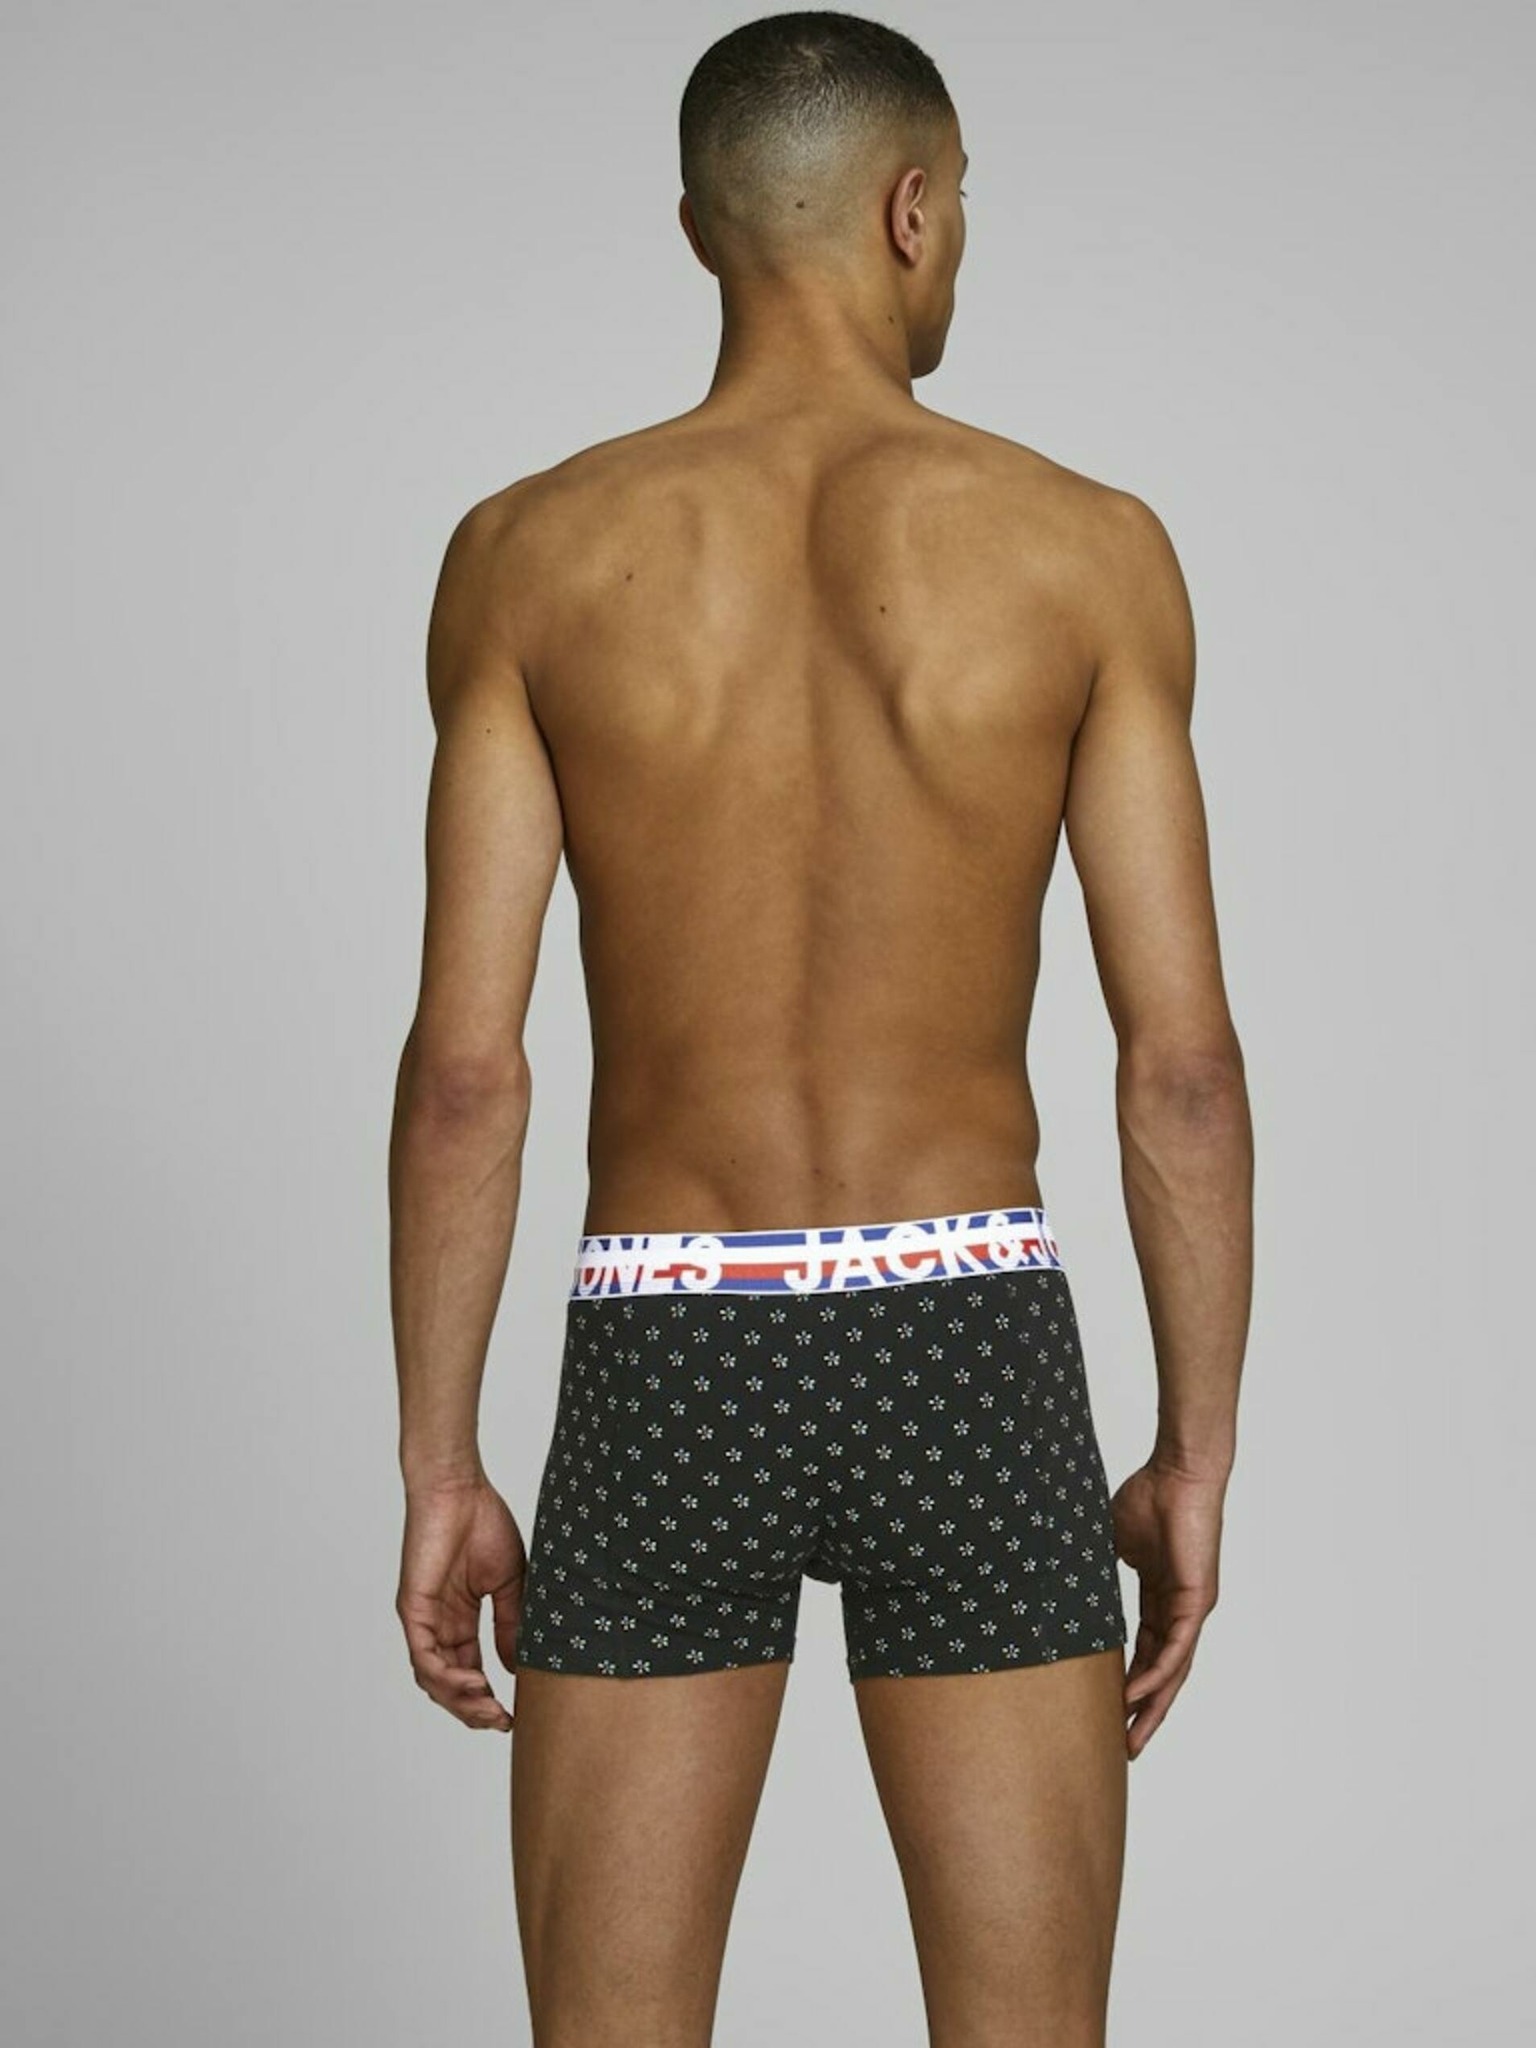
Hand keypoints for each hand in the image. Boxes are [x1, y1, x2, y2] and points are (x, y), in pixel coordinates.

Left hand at [396, 1473, 524, 1731]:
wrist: (460, 1489)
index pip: (469, 1671)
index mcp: (460, 1619)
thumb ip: (510, 1625)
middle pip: (449, 1685)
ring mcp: (423, 1619)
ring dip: (460, 1700)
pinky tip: (473, 1684)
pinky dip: (445, 1677)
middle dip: (474, 1710)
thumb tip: (515, 1669)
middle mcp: (438, 1625)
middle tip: (501, 1722)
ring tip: (489, 1708)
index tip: (513, 1716)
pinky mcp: (412, 1609)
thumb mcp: (509, 1583)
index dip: (488, 1698)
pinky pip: (423, 1656)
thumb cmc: (483, 1523)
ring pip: (433, 1679)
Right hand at [1111, 1459, 1225, 1758]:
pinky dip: (1159, 1674)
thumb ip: (1093, 1569)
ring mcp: (1191, 1608)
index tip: (1109, 1710)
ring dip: (1153, 1706)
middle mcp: (1179, 1609)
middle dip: (1144, 1712)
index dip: (1128, 1681)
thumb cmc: (1147, 1496)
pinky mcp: (1198, 1601)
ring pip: (1173, 1670)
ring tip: (1134, 1738)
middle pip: (1161, 1672)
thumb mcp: (1111, 1542)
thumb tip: (1058, 1581)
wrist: (1178, 1474)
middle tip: (1126, 1748)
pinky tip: (1139, 1695)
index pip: (1144, 1650)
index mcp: (1159, 1596)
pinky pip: (1177, 1648)